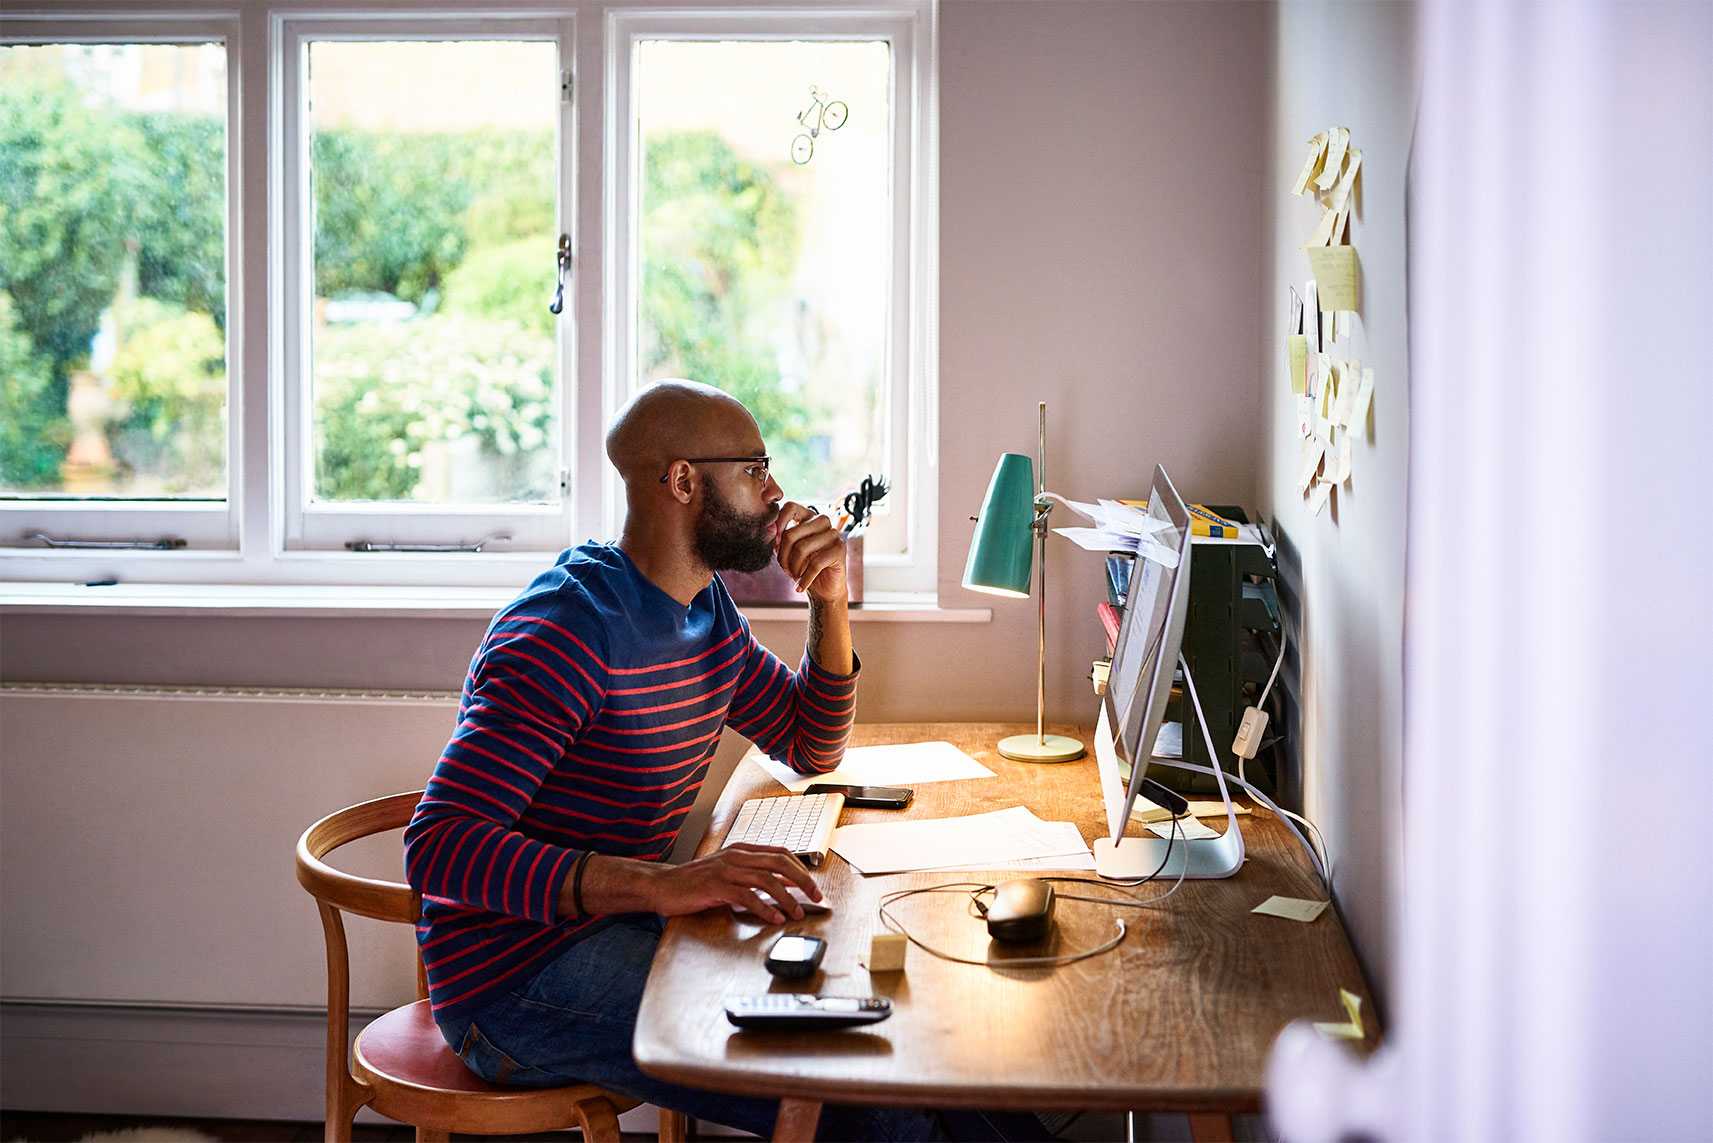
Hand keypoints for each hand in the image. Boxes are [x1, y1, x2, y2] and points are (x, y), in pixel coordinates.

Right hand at [650, 844, 821, 923]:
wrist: (663, 885)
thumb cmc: (695, 882)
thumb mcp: (728, 873)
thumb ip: (752, 876)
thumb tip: (782, 886)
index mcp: (741, 850)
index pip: (781, 853)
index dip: (801, 869)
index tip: (814, 887)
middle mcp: (736, 856)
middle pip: (780, 862)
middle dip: (803, 881)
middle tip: (816, 898)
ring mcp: (726, 869)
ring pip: (766, 879)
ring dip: (786, 898)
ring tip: (796, 913)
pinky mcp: (715, 886)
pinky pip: (746, 896)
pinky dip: (764, 908)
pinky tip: (773, 918)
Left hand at [773, 501, 847, 602]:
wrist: (824, 590)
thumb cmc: (804, 568)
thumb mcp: (787, 552)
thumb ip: (778, 540)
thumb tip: (770, 530)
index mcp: (808, 517)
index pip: (790, 507)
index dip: (779, 523)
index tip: (776, 545)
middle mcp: (822, 521)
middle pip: (791, 534)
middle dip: (783, 557)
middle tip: (784, 569)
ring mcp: (833, 534)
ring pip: (802, 548)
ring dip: (793, 568)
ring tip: (794, 577)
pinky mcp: (840, 549)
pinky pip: (815, 564)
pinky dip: (804, 579)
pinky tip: (800, 586)